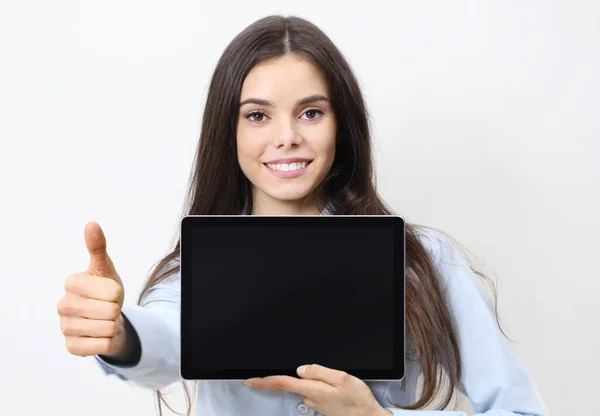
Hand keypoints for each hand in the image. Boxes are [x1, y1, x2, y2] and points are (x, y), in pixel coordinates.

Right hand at [57, 222, 126, 357]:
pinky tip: (99, 334)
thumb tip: (92, 224)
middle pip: (110, 311)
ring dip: (113, 326)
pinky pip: (103, 346)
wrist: (106, 318)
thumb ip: (98, 247)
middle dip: (115, 310)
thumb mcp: (105, 268)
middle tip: (107, 307)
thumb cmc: (105, 291)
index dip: (118, 293)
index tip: (109, 292)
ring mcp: (65, 327)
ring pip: (108, 329)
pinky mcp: (71, 347)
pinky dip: (108, 341)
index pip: (113, 292)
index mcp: (72, 282)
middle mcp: (63, 305)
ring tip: (104, 320)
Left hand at [245, 364, 391, 415]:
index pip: (282, 384)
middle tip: (326, 374)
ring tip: (337, 381)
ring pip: (307, 386)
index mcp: (313, 389)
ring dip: (315, 380)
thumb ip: (319, 371)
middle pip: (295, 382)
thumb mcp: (342, 378)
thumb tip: (301, 369)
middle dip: (302, 375)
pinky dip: (321, 387)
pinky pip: (315, 392)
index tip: (250, 380)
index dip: (264, 382)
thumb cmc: (358, 400)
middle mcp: (311, 398)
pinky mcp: (321, 406)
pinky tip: (336, 388)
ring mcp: (315, 404)